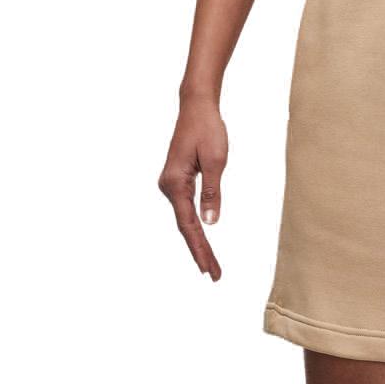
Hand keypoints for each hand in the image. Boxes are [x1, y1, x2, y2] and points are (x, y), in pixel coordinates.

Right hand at [158, 94, 228, 280]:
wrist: (196, 107)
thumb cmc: (207, 130)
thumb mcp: (216, 161)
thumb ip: (213, 193)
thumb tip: (210, 224)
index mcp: (175, 184)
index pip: (189, 225)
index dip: (200, 249)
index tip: (208, 269)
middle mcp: (168, 187)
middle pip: (185, 228)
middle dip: (200, 252)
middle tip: (213, 276)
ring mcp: (170, 185)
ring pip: (184, 221)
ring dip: (197, 243)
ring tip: (209, 266)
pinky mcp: (176, 182)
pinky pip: (185, 211)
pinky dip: (194, 229)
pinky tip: (201, 243)